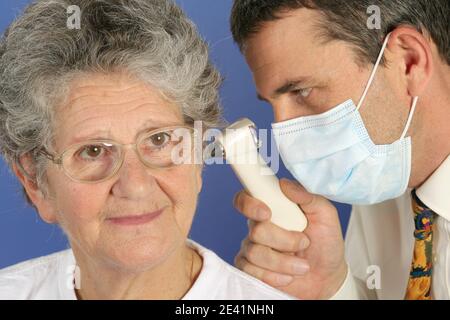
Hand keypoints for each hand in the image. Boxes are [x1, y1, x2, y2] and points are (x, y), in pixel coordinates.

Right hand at [233, 178, 346, 299]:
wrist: (328, 278)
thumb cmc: (326, 244)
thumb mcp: (326, 216)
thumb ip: (308, 197)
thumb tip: (285, 184)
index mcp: (273, 209)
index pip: (246, 198)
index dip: (249, 204)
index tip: (267, 213)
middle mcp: (259, 227)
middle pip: (255, 230)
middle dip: (283, 240)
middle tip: (304, 243)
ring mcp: (253, 248)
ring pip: (255, 253)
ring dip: (284, 262)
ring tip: (302, 265)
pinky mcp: (251, 269)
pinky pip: (251, 271)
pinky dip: (274, 277)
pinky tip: (288, 276)